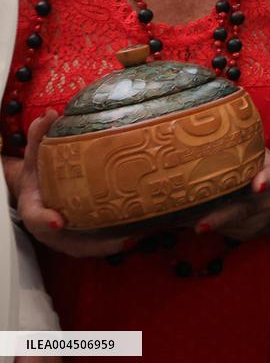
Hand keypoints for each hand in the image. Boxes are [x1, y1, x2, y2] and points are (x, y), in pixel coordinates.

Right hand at [16, 112, 132, 257]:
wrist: (36, 188)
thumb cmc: (37, 172)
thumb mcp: (34, 154)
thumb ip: (39, 136)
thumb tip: (50, 115)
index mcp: (34, 208)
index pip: (36, 218)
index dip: (45, 221)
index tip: (58, 221)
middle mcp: (50, 227)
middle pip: (69, 244)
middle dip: (96, 244)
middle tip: (123, 237)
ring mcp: (67, 236)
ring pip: (88, 247)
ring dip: (113, 244)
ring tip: (140, 234)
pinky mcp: (82, 236)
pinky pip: (99, 242)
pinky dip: (119, 240)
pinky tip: (142, 230)